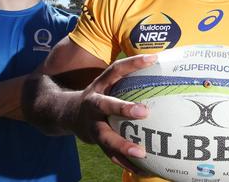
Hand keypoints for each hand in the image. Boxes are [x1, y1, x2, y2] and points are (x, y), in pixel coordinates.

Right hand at [71, 54, 156, 171]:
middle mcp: (93, 104)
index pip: (116, 70)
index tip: (153, 58)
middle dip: (123, 109)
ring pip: (105, 136)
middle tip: (144, 112)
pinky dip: (125, 162)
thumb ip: (129, 78)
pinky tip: (141, 169)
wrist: (65, 113)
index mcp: (100, 86)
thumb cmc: (99, 95)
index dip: (133, 63)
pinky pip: (110, 154)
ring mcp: (92, 125)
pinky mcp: (95, 141)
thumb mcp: (108, 83)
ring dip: (122, 145)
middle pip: (105, 105)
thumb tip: (163, 67)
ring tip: (141, 153)